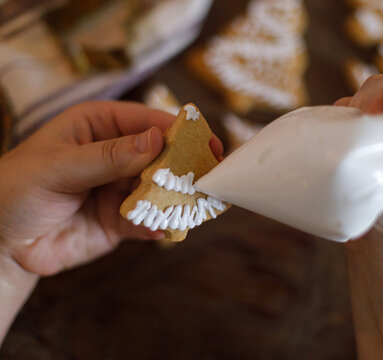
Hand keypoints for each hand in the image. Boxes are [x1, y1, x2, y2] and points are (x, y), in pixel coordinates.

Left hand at [0, 101, 222, 276]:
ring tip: (193, 204)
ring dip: (175, 197)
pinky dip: (157, 224)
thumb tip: (157, 141)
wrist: (0, 243)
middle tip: (209, 174)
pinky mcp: (121, 219)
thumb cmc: (17, 189)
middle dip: (183, 166)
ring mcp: (119, 187)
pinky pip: (146, 219)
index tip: (203, 140)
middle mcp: (115, 155)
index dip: (176, 129)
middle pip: (160, 156)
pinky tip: (164, 228)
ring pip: (158, 189)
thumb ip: (109, 156)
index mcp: (99, 126)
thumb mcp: (59, 167)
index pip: (145, 122)